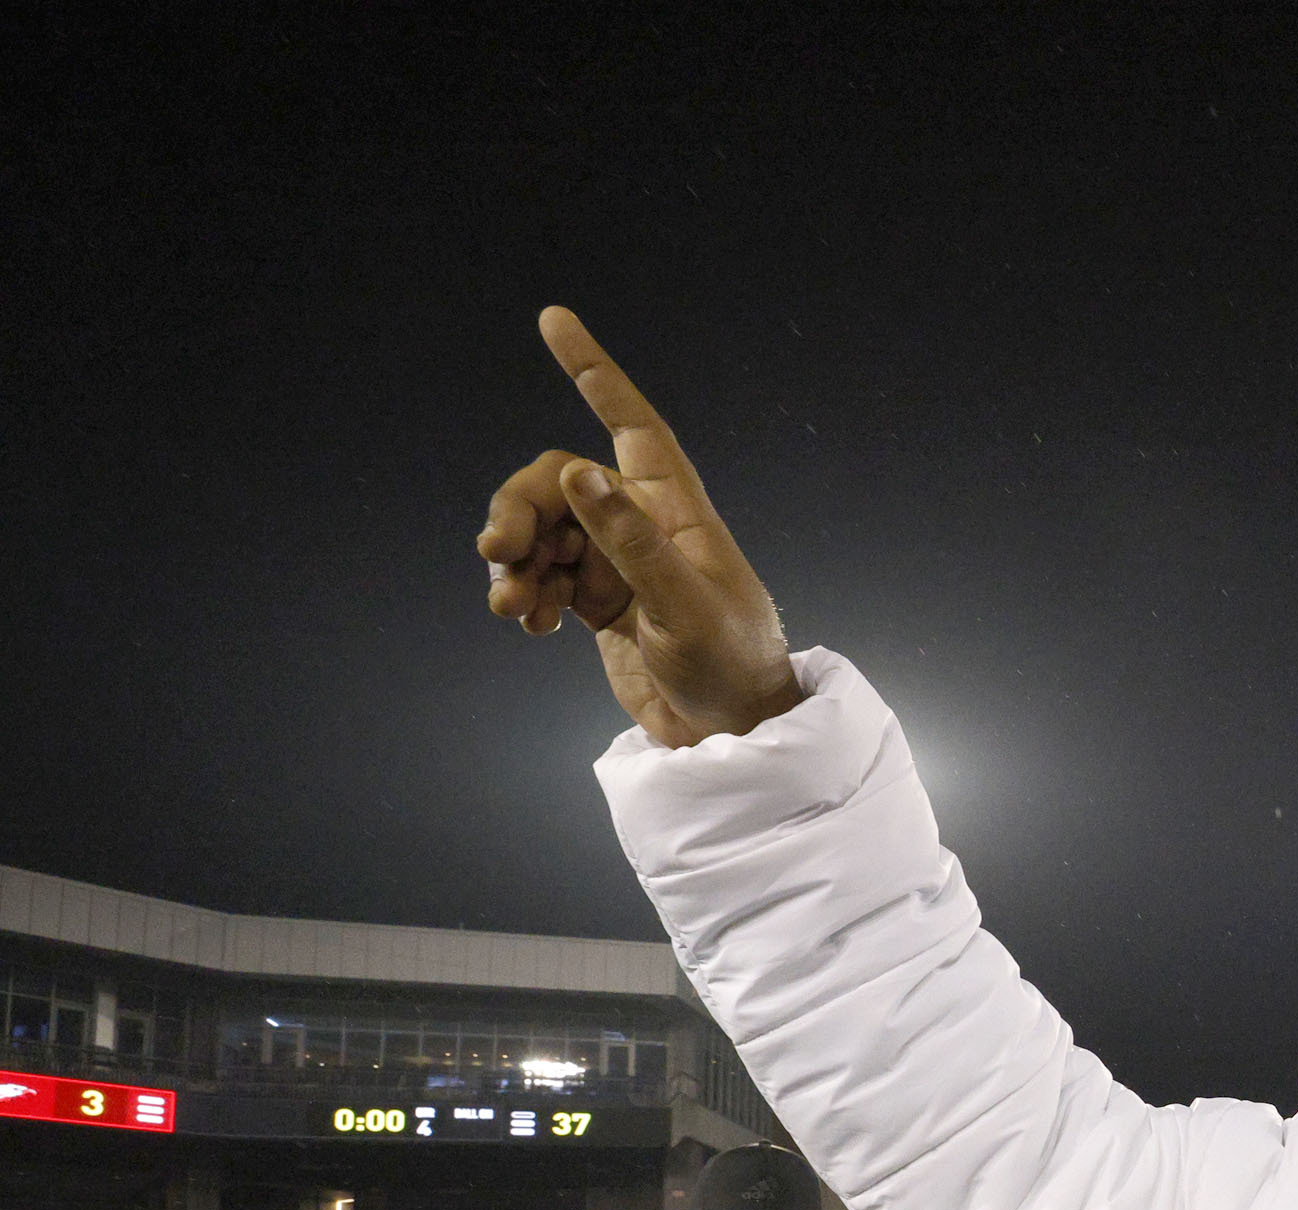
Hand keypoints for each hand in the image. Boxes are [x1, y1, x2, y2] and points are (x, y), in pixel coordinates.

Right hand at [478, 307, 800, 749]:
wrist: (729, 733)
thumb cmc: (729, 665)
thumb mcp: (683, 607)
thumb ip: (631, 543)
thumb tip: (582, 473)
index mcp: (676, 510)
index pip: (632, 423)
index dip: (595, 371)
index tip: (555, 318)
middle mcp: (642, 525)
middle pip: (558, 483)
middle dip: (520, 510)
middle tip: (499, 554)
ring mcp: (616, 561)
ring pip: (541, 530)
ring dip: (514, 560)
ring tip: (510, 607)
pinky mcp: (595, 601)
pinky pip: (540, 574)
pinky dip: (523, 592)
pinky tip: (527, 624)